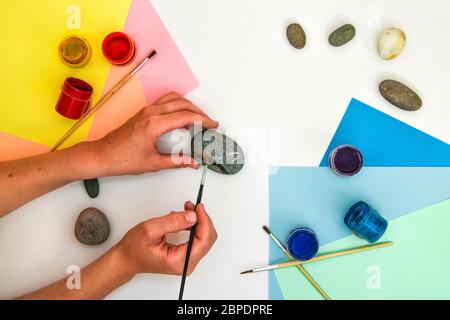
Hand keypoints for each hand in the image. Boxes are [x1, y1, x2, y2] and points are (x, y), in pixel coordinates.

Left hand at [94, 92, 218, 175]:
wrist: (103, 155)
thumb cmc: (122, 159)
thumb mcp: (154, 163)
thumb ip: (177, 161)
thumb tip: (193, 161)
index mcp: (154, 124)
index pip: (186, 116)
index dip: (203, 120)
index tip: (213, 125)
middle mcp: (151, 113)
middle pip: (182, 104)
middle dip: (199, 112)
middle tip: (209, 123)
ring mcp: (147, 110)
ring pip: (174, 99)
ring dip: (188, 105)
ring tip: (198, 118)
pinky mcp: (144, 112)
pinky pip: (165, 102)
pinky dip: (178, 105)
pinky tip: (182, 117)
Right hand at [115, 201, 216, 276]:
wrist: (127, 259)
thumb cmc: (134, 249)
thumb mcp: (151, 229)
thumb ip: (173, 222)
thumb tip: (192, 216)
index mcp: (179, 261)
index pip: (203, 240)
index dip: (204, 221)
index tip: (199, 208)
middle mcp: (186, 263)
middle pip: (207, 239)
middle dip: (202, 219)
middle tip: (193, 206)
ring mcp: (187, 260)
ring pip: (204, 238)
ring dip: (199, 221)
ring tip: (188, 209)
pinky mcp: (186, 255)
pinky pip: (198, 239)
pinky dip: (195, 226)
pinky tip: (186, 218)